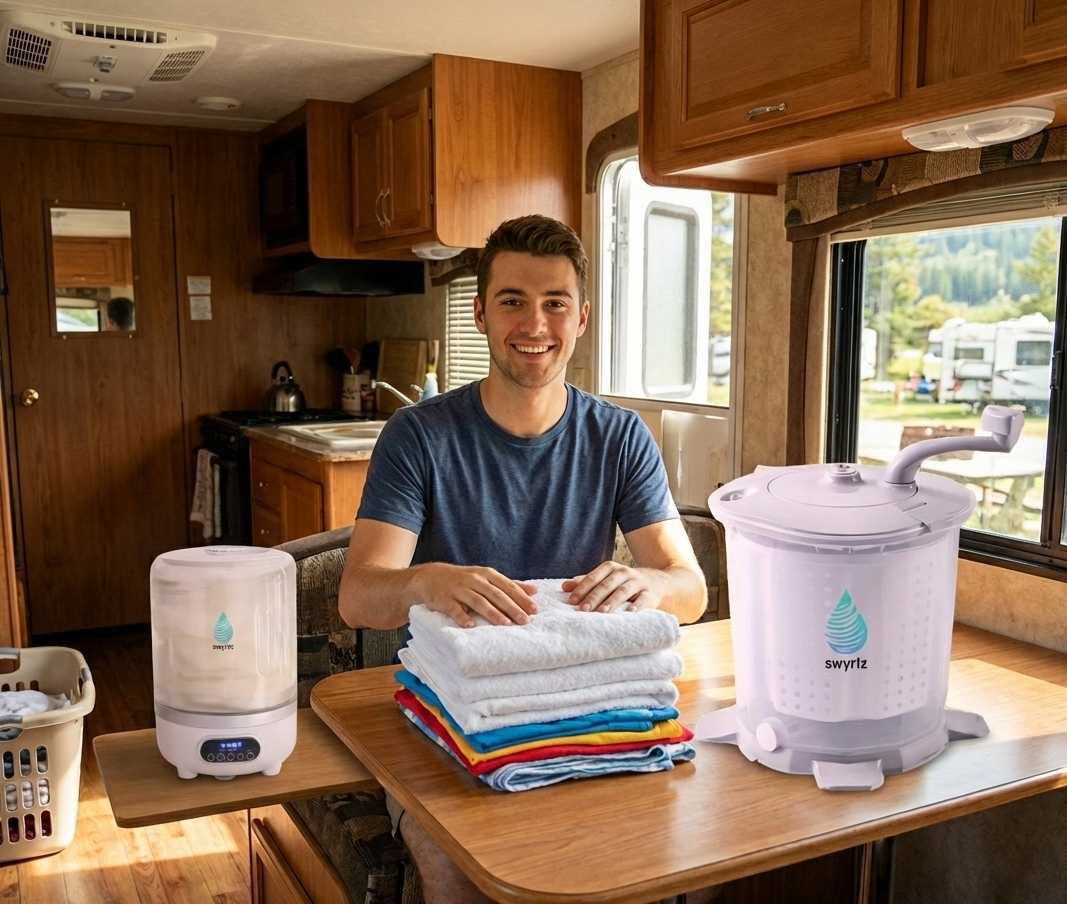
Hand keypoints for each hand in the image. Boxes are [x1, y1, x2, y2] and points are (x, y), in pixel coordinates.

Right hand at [416, 563, 537, 627]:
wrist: (430, 577)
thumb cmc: (464, 580)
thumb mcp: (486, 577)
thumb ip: (509, 584)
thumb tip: (534, 590)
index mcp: (486, 574)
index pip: (507, 586)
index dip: (521, 598)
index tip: (534, 610)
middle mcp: (474, 580)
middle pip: (495, 594)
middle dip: (511, 607)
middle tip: (524, 620)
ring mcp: (458, 589)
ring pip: (478, 601)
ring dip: (492, 613)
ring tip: (505, 624)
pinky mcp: (444, 599)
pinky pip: (454, 609)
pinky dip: (462, 617)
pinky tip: (471, 625)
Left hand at [562, 561, 663, 613]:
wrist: (657, 582)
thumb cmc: (623, 583)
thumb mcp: (605, 579)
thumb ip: (586, 582)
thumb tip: (564, 587)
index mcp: (610, 568)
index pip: (593, 577)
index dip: (582, 589)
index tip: (572, 601)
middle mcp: (623, 572)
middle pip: (606, 584)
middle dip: (594, 597)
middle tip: (583, 609)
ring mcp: (637, 582)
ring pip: (623, 591)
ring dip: (612, 601)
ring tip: (601, 612)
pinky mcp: (650, 593)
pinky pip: (644, 599)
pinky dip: (637, 605)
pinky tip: (630, 612)